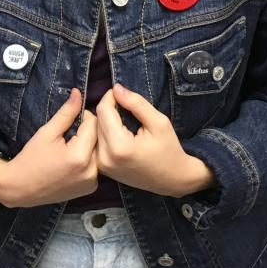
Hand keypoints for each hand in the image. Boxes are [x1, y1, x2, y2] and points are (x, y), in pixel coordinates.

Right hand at [0, 89, 98, 207]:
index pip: (93, 124)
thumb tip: (78, 92)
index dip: (83, 117)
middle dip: (87, 132)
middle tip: (69, 134)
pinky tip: (71, 162)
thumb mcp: (47, 132)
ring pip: (98, 152)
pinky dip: (87, 161)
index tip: (70, 121)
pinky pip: (95, 166)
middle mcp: (90, 171)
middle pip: (98, 139)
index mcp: (80, 156)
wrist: (20, 188)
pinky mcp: (90, 188)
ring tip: (69, 148)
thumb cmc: (31, 158)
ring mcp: (91, 182)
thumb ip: (66, 113)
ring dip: (88, 146)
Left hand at [95, 83, 213, 196]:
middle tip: (125, 107)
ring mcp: (101, 165)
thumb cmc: (169, 150)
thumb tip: (116, 88)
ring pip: (94, 131)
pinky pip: (96, 142)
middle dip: (109, 109)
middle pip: (97, 120)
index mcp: (119, 147)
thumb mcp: (159, 122)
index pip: (103, 111)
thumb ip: (136, 103)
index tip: (121, 94)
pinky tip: (119, 133)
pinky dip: (105, 133)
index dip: (110, 97)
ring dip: (105, 121)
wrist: (172, 179)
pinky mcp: (101, 169)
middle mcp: (105, 158)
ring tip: (123, 120)